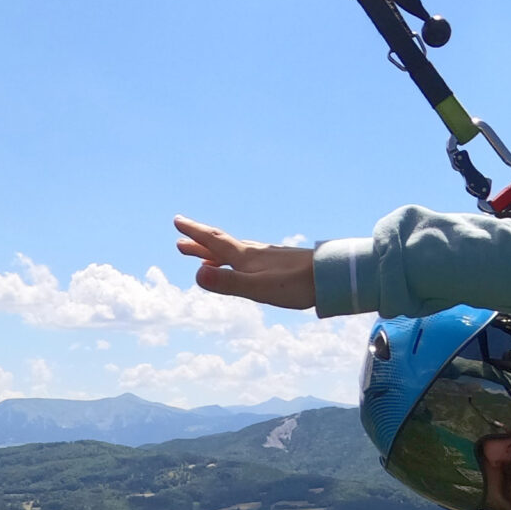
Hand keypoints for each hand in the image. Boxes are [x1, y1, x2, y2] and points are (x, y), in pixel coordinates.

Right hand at [173, 216, 316, 309]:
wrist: (333, 277)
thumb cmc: (296, 285)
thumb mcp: (257, 288)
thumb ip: (228, 282)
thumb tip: (196, 274)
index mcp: (246, 257)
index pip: (214, 242)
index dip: (195, 233)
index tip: (177, 221)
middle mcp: (256, 253)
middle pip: (222, 246)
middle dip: (200, 244)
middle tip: (181, 243)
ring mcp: (271, 258)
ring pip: (237, 253)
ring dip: (218, 254)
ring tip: (206, 259)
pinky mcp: (284, 265)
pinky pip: (253, 260)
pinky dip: (240, 262)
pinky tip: (248, 267)